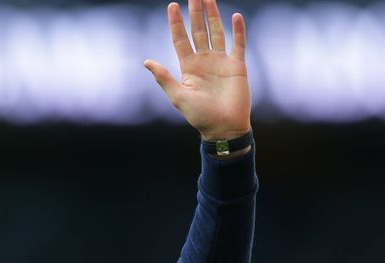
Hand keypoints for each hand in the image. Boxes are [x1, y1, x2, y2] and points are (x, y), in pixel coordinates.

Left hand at [144, 0, 251, 139]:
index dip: (176, 23)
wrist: (224, 128)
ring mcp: (221, 61)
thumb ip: (164, 78)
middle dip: (195, 13)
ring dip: (213, 16)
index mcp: (189, 67)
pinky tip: (235, 16)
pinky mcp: (237, 66)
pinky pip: (238, 44)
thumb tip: (146, 62)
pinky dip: (238, 30)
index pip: (180, 39)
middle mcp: (204, 61)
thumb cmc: (200, 116)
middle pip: (198, 31)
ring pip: (216, 32)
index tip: (172, 6)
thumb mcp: (178, 97)